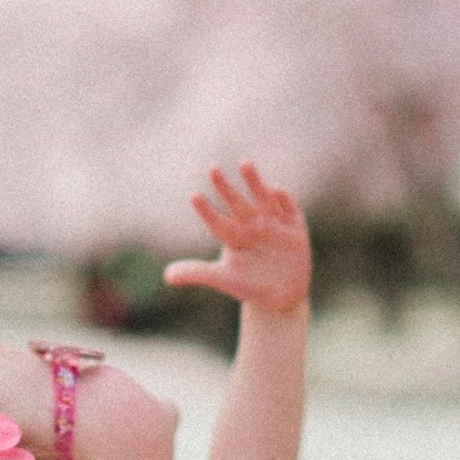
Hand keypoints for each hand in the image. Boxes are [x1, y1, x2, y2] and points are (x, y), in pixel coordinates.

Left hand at [164, 162, 311, 314]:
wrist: (281, 296)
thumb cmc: (248, 285)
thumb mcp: (224, 279)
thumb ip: (197, 274)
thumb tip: (165, 276)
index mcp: (233, 235)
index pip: (216, 221)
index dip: (206, 211)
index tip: (193, 197)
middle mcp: (251, 223)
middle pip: (236, 203)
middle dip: (225, 187)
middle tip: (211, 169)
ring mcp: (273, 223)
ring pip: (262, 198)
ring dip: (254, 182)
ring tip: (244, 164)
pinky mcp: (294, 227)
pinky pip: (289, 209)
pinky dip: (284, 199)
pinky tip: (275, 190)